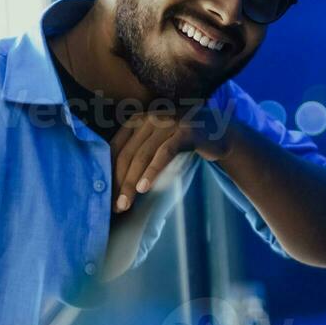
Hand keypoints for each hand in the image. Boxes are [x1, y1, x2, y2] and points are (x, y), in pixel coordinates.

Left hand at [109, 103, 236, 212]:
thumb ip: (139, 152)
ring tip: (126, 203)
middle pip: (128, 154)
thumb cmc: (183, 142)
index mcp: (137, 120)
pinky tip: (144, 188)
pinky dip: (152, 172)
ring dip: (132, 182)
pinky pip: (164, 153)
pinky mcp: (185, 131)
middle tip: (115, 207)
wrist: (219, 134)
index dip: (109, 173)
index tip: (106, 196)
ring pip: (143, 155)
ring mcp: (168, 121)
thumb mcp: (157, 142)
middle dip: (119, 182)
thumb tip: (116, 184)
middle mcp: (150, 117)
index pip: (116, 148)